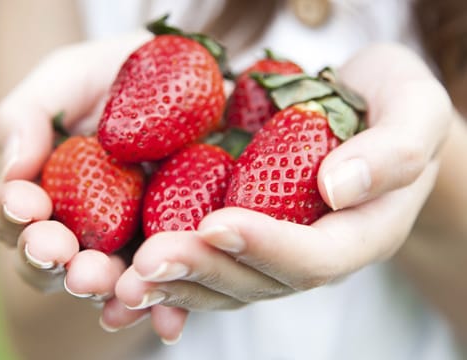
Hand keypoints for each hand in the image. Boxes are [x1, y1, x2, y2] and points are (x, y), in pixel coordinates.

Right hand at [0, 32, 179, 335]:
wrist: (194, 74)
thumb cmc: (121, 72)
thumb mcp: (67, 78)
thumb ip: (26, 116)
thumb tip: (13, 170)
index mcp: (49, 189)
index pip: (15, 217)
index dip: (13, 214)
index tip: (26, 202)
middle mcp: (84, 223)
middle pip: (54, 263)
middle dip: (53, 263)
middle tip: (63, 254)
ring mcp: (131, 239)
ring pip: (107, 282)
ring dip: (105, 290)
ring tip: (110, 283)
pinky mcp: (177, 245)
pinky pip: (167, 285)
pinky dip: (162, 307)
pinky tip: (166, 319)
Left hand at [114, 43, 451, 331]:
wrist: (371, 109)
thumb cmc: (396, 102)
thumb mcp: (416, 109)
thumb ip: (394, 151)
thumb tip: (337, 188)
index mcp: (363, 232)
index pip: (314, 257)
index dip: (266, 246)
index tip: (214, 222)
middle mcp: (317, 254)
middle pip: (260, 281)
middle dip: (204, 271)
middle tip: (147, 261)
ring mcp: (280, 250)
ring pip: (228, 284)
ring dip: (177, 281)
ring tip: (127, 275)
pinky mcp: (250, 235)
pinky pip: (211, 261)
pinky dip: (173, 267)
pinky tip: (130, 263)